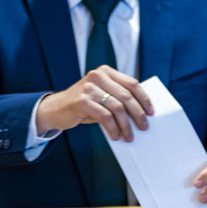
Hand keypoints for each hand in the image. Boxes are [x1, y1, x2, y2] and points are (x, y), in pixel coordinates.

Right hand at [35, 65, 153, 140]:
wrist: (55, 109)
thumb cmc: (84, 104)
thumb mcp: (101, 95)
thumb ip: (117, 96)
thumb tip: (142, 111)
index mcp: (106, 71)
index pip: (132, 83)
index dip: (143, 98)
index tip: (151, 112)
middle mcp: (98, 76)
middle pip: (126, 96)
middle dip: (138, 114)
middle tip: (144, 127)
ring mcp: (89, 87)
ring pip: (117, 108)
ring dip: (126, 125)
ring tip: (129, 136)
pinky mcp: (82, 101)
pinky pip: (105, 116)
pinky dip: (113, 128)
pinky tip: (116, 135)